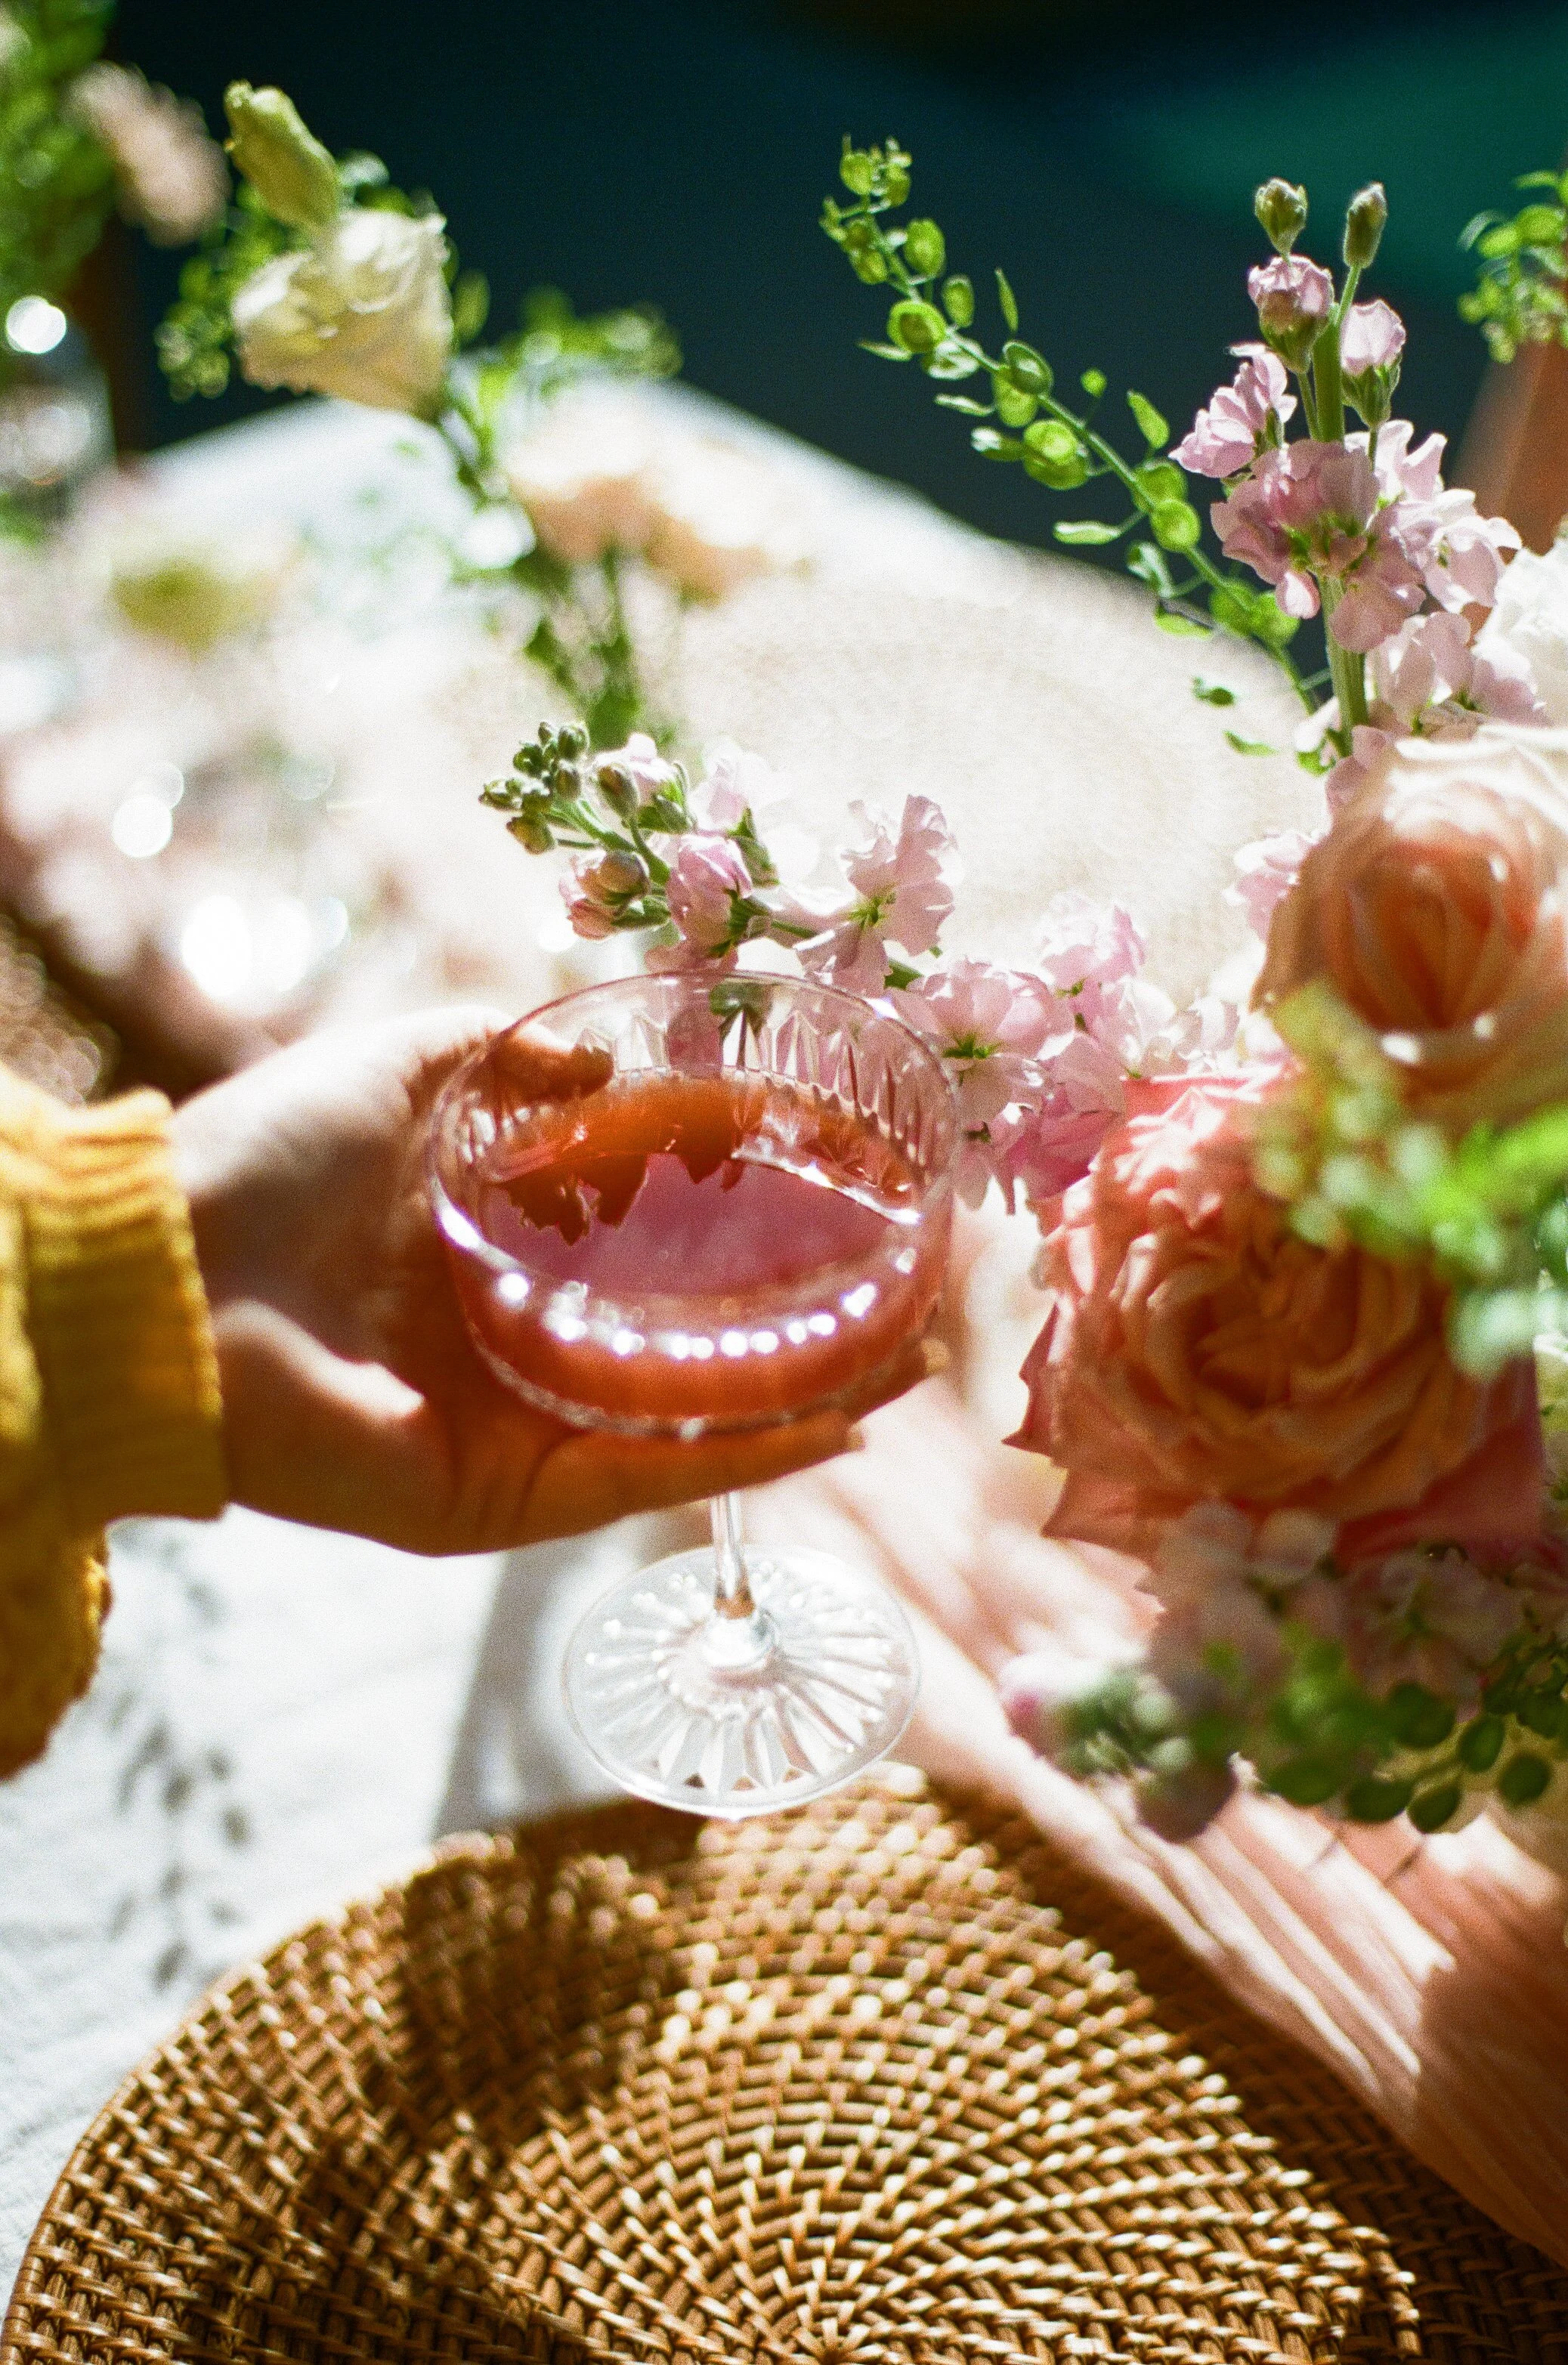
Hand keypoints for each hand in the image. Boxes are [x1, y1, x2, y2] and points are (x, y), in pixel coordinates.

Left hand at [172, 1006, 939, 1555]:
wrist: (174, 1272)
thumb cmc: (269, 1160)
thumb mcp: (402, 1065)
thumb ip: (505, 1052)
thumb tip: (615, 1063)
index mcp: (500, 1252)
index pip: (657, 1251)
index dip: (754, 1231)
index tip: (847, 1203)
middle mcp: (524, 1345)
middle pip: (695, 1350)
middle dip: (808, 1335)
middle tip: (911, 1304)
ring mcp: (521, 1428)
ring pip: (692, 1423)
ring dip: (807, 1403)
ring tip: (909, 1368)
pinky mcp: (504, 1498)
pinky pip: (644, 1475)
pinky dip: (742, 1458)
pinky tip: (833, 1422)